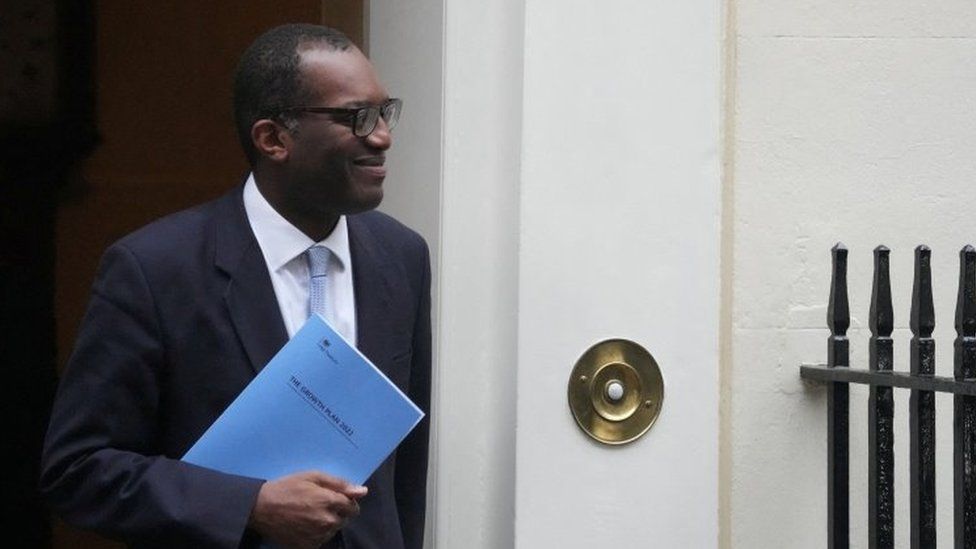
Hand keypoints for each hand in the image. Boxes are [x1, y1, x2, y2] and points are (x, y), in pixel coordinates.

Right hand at [248, 470, 367, 548]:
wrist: (260, 508)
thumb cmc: (287, 488)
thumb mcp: (313, 476)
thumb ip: (339, 484)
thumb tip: (362, 491)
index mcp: (329, 502)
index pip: (352, 507)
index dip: (346, 502)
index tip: (335, 498)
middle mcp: (327, 521)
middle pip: (344, 519)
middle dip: (337, 512)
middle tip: (319, 504)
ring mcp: (317, 536)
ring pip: (333, 530)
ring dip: (327, 523)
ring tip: (309, 514)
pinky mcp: (308, 546)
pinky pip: (321, 540)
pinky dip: (317, 534)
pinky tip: (304, 524)